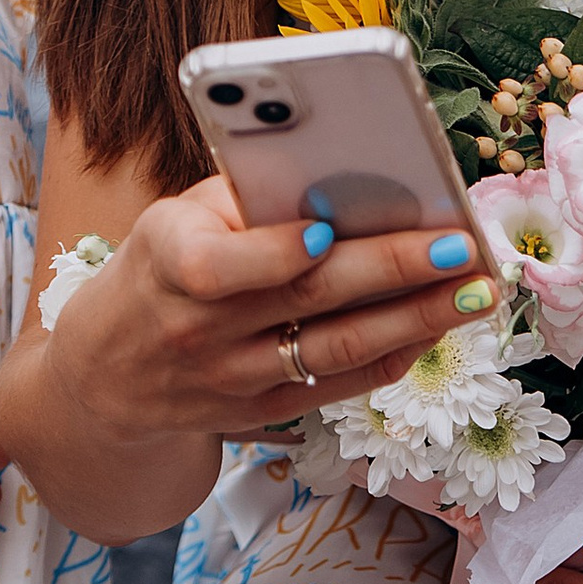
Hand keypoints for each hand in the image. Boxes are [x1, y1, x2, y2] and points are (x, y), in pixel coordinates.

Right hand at [45, 176, 498, 446]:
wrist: (105, 372)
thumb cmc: (158, 268)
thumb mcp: (175, 219)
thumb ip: (248, 200)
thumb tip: (345, 173)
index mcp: (169, 263)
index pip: (221, 265)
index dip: (276, 252)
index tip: (330, 231)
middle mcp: (200, 327)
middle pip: (307, 300)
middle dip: (393, 272)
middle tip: (462, 248)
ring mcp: (233, 378)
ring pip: (336, 349)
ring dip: (416, 320)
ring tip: (477, 291)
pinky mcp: (261, 410)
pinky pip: (338, 385)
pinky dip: (393, 355)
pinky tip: (438, 327)